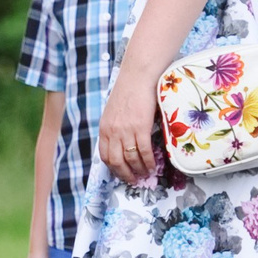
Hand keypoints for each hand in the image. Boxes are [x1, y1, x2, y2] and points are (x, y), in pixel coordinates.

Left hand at [97, 71, 162, 186]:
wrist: (138, 76)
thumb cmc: (128, 91)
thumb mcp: (114, 111)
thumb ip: (115, 127)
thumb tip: (122, 142)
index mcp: (104, 128)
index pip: (104, 156)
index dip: (113, 168)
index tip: (121, 174)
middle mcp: (112, 132)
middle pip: (116, 161)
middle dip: (125, 174)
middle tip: (133, 180)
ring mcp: (126, 130)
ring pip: (130, 159)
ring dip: (139, 170)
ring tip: (145, 174)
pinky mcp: (140, 127)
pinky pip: (143, 151)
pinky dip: (148, 162)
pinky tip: (153, 166)